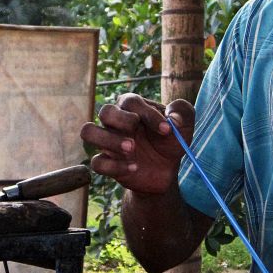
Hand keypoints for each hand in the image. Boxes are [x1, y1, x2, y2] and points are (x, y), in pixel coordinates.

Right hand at [80, 94, 194, 195]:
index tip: (167, 130)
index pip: (131, 101)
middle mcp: (116, 121)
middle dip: (122, 121)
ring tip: (131, 149)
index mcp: (133, 107)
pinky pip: (96, 162)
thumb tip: (172, 118)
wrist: (166, 170)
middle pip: (105, 111)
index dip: (148, 114)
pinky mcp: (107, 162)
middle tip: (139, 134)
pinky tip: (134, 168)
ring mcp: (108, 142)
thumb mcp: (184, 125)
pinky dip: (114, 166)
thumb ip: (183, 112)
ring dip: (108, 140)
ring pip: (88, 132)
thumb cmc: (170, 141)